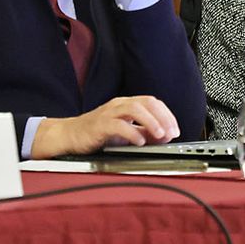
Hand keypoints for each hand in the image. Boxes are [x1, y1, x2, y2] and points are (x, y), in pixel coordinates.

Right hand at [29, 96, 179, 158]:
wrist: (69, 136)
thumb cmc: (97, 133)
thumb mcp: (125, 132)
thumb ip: (144, 132)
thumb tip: (164, 136)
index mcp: (126, 104)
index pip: (152, 102)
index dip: (167, 114)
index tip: (175, 129)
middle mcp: (119, 105)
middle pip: (146, 102)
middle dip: (162, 117)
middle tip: (171, 132)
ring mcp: (108, 113)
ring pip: (134, 109)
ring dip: (150, 122)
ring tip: (159, 135)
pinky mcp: (99, 125)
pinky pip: (118, 125)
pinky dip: (132, 132)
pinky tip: (139, 141)